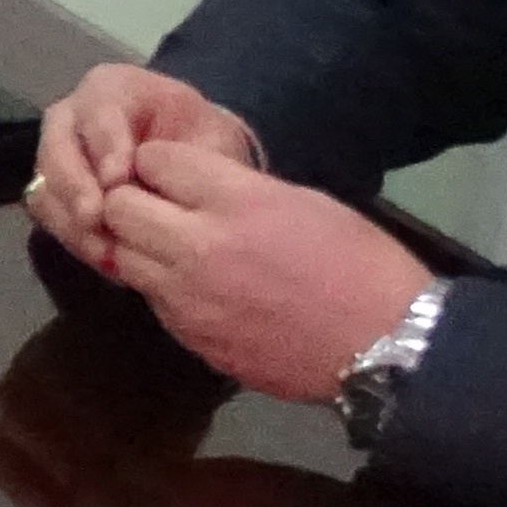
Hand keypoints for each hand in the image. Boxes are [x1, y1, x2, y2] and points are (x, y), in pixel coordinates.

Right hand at [29, 63, 262, 270]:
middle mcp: (73, 116)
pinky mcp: (53, 190)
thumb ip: (192, 158)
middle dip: (74, 184)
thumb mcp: (211, 138)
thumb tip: (160, 188)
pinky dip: (72, 236)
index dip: (105, 146)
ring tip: (105, 249)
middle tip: (96, 217)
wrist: (192, 160)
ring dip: (70, 218)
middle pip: (56, 146)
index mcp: (114, 88)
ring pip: (44, 182)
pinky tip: (106, 257)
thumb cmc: (202, 141)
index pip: (99, 112)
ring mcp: (57, 154)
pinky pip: (47, 213)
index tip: (118, 180)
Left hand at [95, 141, 431, 403]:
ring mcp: (188, 298)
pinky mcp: (191, 338)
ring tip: (172, 248)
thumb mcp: (304, 201)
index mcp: (235, 201)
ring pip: (122, 257)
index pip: (154, 159)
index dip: (158, 160)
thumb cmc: (361, 264)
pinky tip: (196, 289)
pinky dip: (162, 289)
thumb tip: (191, 185)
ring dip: (139, 247)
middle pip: (118, 207)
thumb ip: (236, 189)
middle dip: (130, 199)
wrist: (389, 347)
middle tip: (157, 207)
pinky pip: (152, 301)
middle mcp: (197, 246)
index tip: (169, 170)